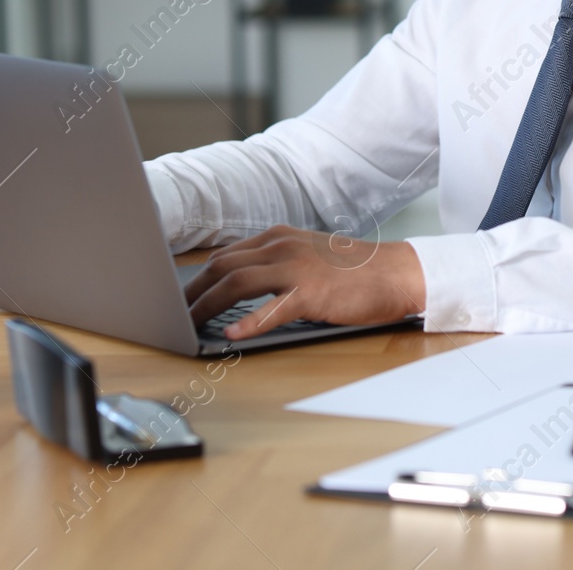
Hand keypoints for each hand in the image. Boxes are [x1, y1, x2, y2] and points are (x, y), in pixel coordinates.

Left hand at [182, 226, 425, 339]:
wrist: (399, 272)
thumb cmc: (356, 272)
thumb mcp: (309, 257)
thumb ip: (276, 265)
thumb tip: (239, 287)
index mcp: (280, 237)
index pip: (226, 256)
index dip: (198, 278)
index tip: (181, 298)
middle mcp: (283, 246)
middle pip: (222, 266)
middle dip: (192, 292)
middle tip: (173, 315)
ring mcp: (297, 268)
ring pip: (236, 282)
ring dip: (206, 305)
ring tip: (188, 325)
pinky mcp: (312, 293)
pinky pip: (271, 308)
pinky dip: (247, 322)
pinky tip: (230, 335)